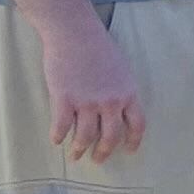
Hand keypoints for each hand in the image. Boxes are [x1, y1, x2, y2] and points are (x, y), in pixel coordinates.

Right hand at [43, 15, 145, 162]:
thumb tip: (117, 109)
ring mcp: (87, 102)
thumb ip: (121, 90)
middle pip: (111, 136)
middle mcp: (111, 103)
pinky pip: (62, 126)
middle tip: (98, 159)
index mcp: (128, 94)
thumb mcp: (122, 70)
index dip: (133, 141)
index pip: (137, 126)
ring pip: (85, 136)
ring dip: (80, 149)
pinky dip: (59, 136)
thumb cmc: (99, 47)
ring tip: (76, 155)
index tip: (128, 151)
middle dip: (104, 151)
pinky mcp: (64, 99)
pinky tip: (56, 141)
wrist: (75, 33)